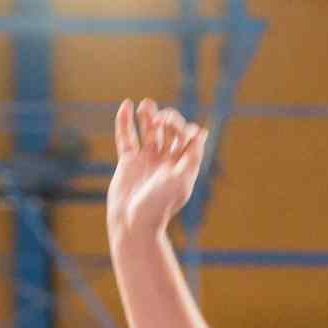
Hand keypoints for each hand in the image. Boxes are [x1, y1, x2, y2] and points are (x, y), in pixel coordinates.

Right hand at [108, 99, 207, 237]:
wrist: (134, 223)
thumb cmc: (160, 205)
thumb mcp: (181, 180)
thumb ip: (191, 156)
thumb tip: (202, 133)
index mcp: (182, 165)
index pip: (187, 138)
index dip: (184, 129)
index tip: (179, 129)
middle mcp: (165, 161)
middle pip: (168, 132)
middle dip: (167, 120)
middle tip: (161, 118)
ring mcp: (146, 160)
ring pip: (147, 132)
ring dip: (147, 116)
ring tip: (146, 103)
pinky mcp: (128, 162)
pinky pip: (126, 138)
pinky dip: (125, 122)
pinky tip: (125, 105)